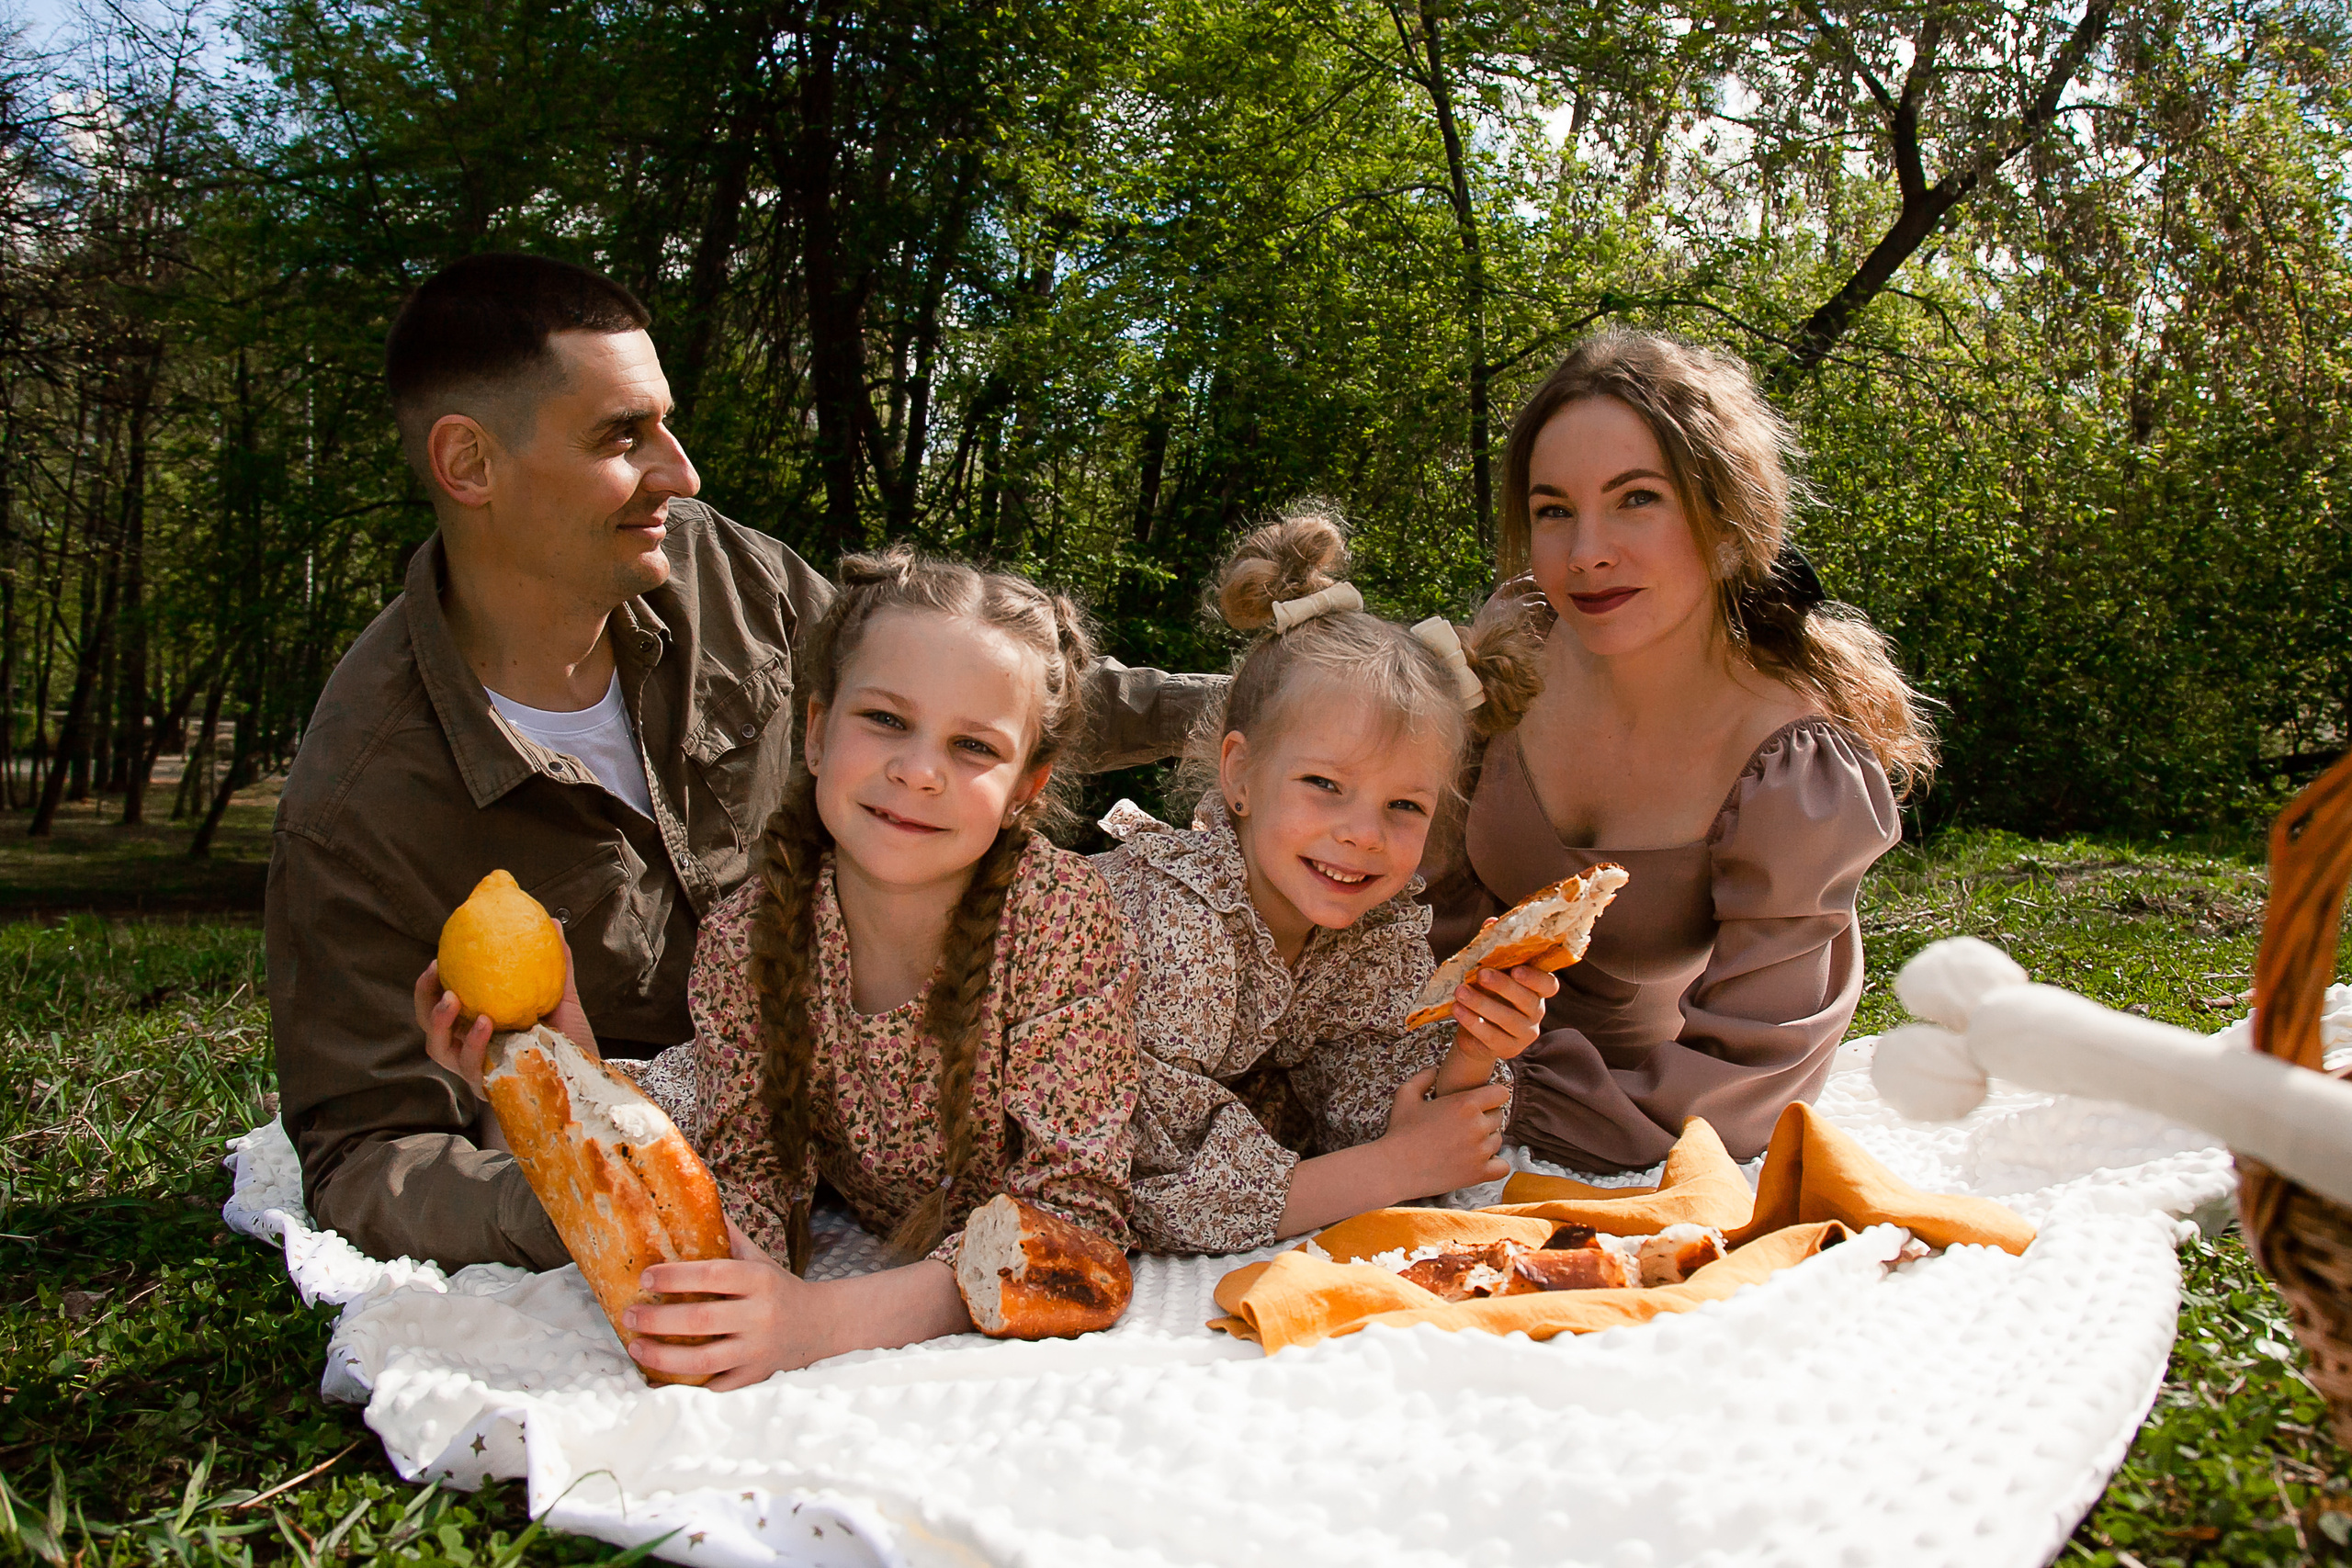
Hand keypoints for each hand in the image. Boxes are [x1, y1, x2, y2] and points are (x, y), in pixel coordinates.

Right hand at [412, 938, 598, 1097]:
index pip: (444, 1007)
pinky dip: (473, 1044)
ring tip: (453, 1000)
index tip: (437, 960)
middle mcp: (473, 1050)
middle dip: (425, 1001)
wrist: (589, 1079)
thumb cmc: (572, 1040)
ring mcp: (479, 1071)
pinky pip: (472, 1068)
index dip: (431, 986)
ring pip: (440, 1050)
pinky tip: (484, 1024)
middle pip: (431, 1028)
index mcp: (481, 1028)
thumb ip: (557, 965)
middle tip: (435, 973)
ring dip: (440, 1023)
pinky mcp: (490, 1087)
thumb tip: (554, 923)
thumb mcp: (563, 999)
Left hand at [628, 1220, 821, 1389]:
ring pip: (703, 1360)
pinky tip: (658, 1376)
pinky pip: (714, 1387)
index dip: (675, 1276)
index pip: (713, 1274)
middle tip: (629, 1315)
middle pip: (701, 1319)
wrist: (820, 1325)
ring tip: (635, 1346)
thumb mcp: (758, 1258)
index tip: (645, 1277)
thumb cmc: (777, 1287)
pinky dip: (684, 1385)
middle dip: (657, 1319)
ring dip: (662, 1356)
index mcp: (759, 1280)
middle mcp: (760, 1315)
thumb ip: (727, 1236)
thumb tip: (694, 1202)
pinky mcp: (754, 1377)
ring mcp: (757, 1350)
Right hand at [1376, 1067, 1510, 1195]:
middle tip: (1465, 1124)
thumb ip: (1424, 1077)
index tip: (1482, 1101)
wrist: (1394, 1168)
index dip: (1491, 1096)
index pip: (1501, 1093)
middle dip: (1485, 1118)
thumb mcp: (1406, 1095)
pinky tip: (1480, 1161)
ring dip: (1486, 1140)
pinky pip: (1502, 1167)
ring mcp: (1480, 1151)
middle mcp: (1477, 1126)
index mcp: (1465, 1104)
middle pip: (1499, 1117)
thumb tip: (1435, 1070)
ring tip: (1465, 1143)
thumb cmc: (1399, 1131)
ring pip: (1498, 1140)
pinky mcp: (1479, 1173)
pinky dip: (1495, 1164)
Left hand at [1448, 962, 1558, 1063]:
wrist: (1474, 1034)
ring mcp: (1525, 1033)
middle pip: (1527, 1000)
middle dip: (1503, 986)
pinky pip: (1492, 1036)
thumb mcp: (1491, 982)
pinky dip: (1473, 1022)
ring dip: (1481, 1003)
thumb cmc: (1486, 998)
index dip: (1536, 977)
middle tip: (1481, 974)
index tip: (1516, 970)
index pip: (1549, 985)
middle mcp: (1536, 1012)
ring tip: (1460, 992)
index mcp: (1537, 991)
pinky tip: (1458, 1009)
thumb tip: (1481, 950)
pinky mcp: (1510, 1049)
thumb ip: (1494, 969)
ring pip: (1508, 1019)